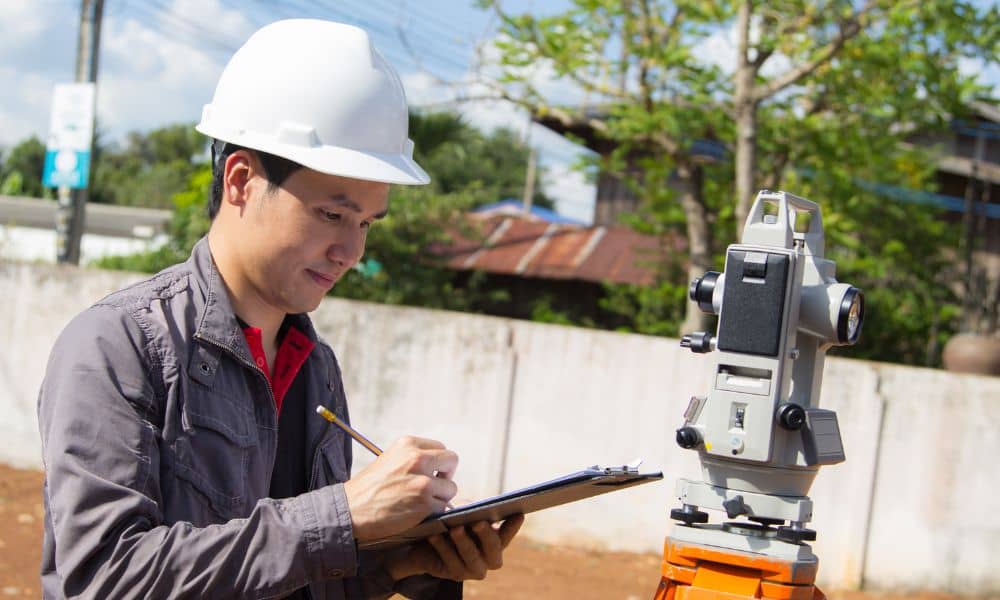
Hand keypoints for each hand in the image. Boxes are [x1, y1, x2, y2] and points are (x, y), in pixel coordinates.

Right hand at [343, 436, 457, 542]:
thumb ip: (412, 458)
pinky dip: (434, 512)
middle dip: (446, 475)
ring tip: (420, 502)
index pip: (441, 448)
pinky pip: (443, 507)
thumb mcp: (389, 459)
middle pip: (452, 461)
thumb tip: (436, 466)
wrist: (350, 510)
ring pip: (451, 487)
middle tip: (434, 486)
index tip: (432, 472)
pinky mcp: (424, 504)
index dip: (439, 462)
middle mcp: (418, 459)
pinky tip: (417, 512)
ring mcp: (423, 482)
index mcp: (408, 445)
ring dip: (440, 497)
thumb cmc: (367, 488)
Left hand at [385, 515, 524, 581]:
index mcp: (496, 540)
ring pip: (472, 557)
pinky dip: (442, 547)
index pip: (507, 533)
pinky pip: (450, 562)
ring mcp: (474, 569)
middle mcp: (489, 558)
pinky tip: (434, 535)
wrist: (427, 546)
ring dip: (463, 542)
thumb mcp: (461, 514)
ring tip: (454, 528)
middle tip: (478, 521)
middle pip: (493, 548)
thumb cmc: (450, 524)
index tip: (518, 514)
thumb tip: (466, 507)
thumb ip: (468, 510)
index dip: (513, 526)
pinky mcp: (456, 575)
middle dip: (486, 534)